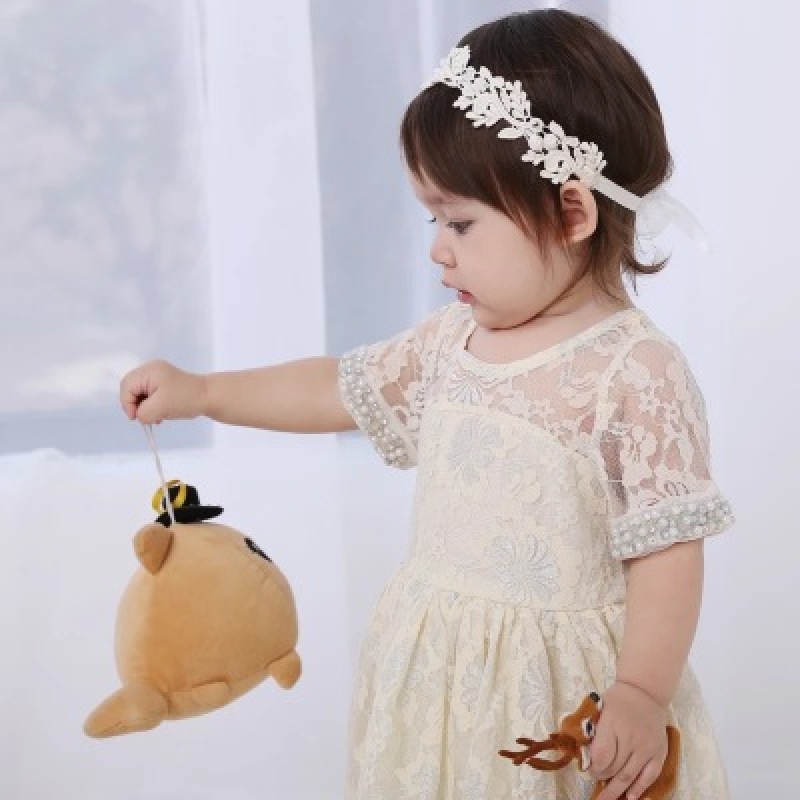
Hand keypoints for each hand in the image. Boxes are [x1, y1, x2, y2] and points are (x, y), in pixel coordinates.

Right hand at [120, 359, 207, 423]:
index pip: (127, 386)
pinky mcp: (165, 383)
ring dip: (145, 407)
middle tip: (146, 418)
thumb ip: (143, 412)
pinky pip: (150, 395)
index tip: (136, 418)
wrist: (209, 396)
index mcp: (149, 371)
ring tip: (156, 418)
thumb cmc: (185, 399)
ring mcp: (158, 376)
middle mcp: (152, 369)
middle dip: (136, 405)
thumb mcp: (160, 408)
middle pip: (131, 388)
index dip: (127, 404)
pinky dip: (152, 406)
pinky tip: (160, 415)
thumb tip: (139, 415)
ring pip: (140, 393)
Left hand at [588, 681, 668, 799]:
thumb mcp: (599, 709)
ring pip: (629, 775)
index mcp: (612, 724)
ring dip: (616, 789)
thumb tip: (582, 754)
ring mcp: (647, 747)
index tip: (587, 768)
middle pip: (614, 768)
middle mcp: (631, 738)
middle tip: (596, 779)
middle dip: (602, 777)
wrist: (645, 692)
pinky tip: (630, 797)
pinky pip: (649, 776)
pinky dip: (639, 788)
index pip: (601, 756)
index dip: (593, 767)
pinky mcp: (659, 753)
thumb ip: (591, 730)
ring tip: (606, 798)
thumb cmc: (617, 701)